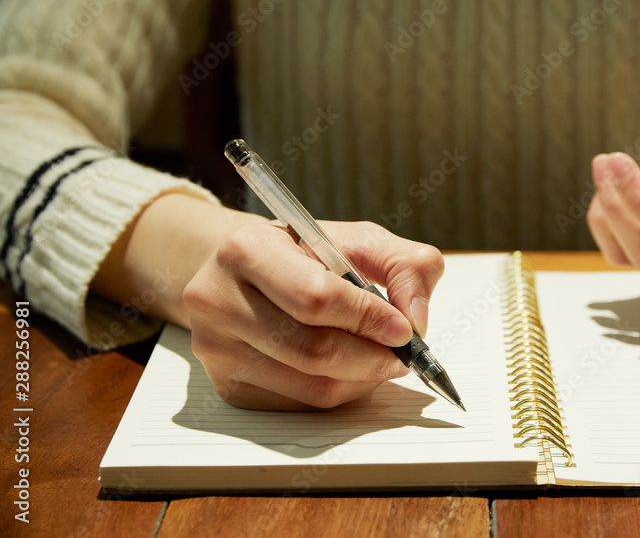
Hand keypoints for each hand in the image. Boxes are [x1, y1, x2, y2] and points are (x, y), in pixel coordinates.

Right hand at [182, 220, 444, 409]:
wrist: (239, 270)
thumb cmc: (303, 252)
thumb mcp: (358, 239)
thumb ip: (404, 266)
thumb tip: (417, 321)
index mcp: (247, 250)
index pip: (316, 298)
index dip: (368, 319)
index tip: (404, 329)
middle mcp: (219, 300)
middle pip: (313, 351)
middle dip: (372, 357)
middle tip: (402, 354)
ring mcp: (217, 349)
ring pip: (311, 387)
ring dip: (361, 379)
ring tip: (379, 359)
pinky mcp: (227, 386)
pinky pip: (300, 406)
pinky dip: (339, 392)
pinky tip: (348, 369)